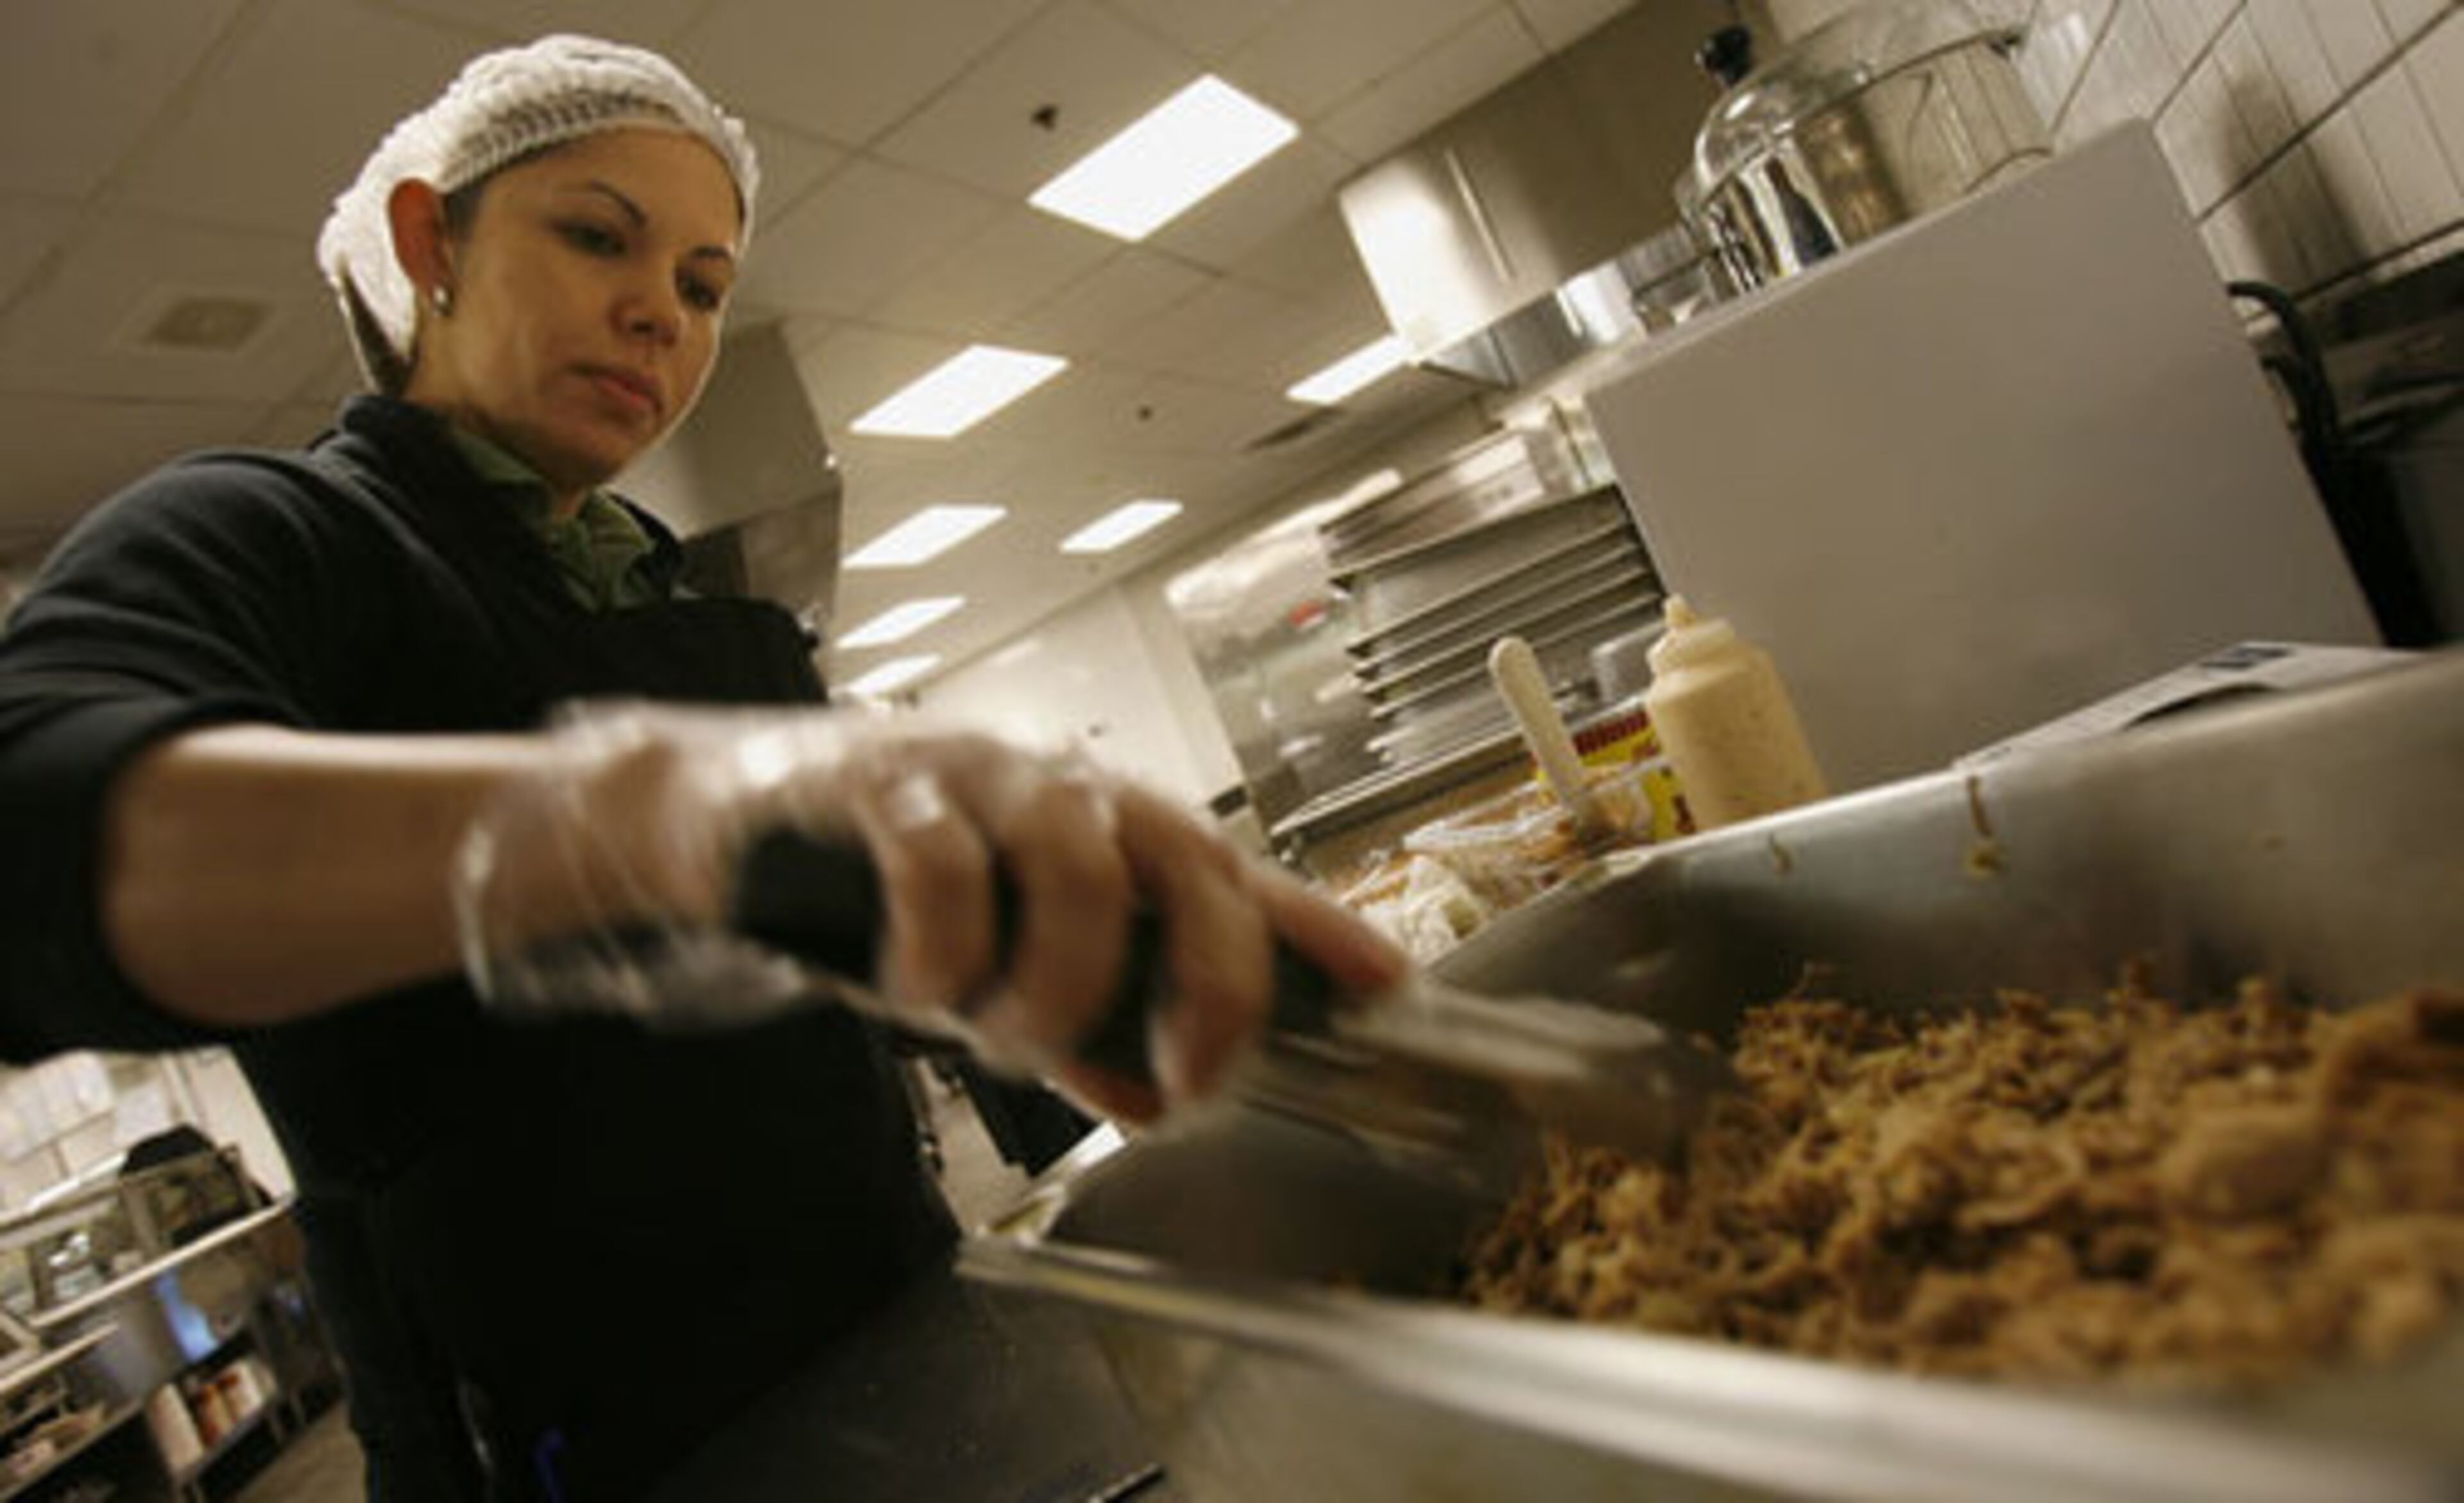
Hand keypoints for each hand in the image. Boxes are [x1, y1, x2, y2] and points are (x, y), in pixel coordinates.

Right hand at [454, 704, 1406, 1120]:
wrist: (726, 819)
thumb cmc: (882, 884)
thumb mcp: (999, 959)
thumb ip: (1080, 1024)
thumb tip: (1145, 1095)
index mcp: (1103, 826)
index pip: (1233, 873)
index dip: (1314, 927)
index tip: (1386, 986)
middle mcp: (1061, 786)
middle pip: (1186, 856)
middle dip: (1210, 981)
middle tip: (1188, 1078)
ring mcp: (975, 774)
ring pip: (1076, 862)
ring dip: (1056, 981)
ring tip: (1006, 1038)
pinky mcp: (880, 782)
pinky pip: (941, 860)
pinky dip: (944, 944)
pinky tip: (921, 991)